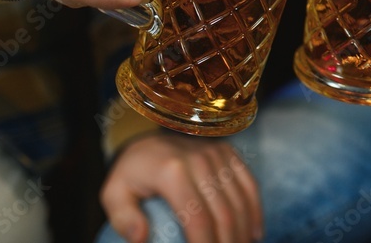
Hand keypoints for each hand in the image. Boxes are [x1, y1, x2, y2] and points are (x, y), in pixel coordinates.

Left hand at [101, 134, 262, 242]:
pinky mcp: (229, 152)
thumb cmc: (131, 172)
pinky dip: (255, 211)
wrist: (147, 138)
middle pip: (224, 212)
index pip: (198, 218)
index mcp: (172, 171)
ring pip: (240, 201)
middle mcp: (199, 159)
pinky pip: (249, 184)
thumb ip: (122, 217)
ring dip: (243, 232)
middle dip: (228, 242)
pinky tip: (255, 233)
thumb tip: (141, 238)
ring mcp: (217, 153)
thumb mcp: (114, 193)